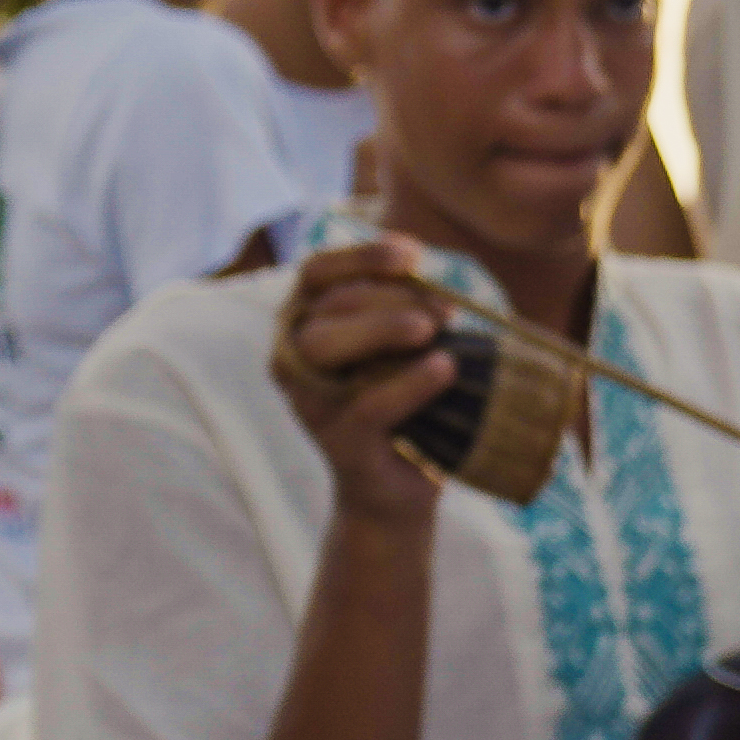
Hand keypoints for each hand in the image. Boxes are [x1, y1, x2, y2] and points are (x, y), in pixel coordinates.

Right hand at [266, 241, 466, 531]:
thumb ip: (409, 304)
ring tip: (435, 330)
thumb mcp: (406, 342)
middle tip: (443, 312)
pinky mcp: (340, 444)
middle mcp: (296, 362)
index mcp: (308, 326)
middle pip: (328, 305)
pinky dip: (409, 381)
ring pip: (325, 345)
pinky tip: (444, 368)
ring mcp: (311, 404)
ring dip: (385, 327)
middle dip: (390, 297)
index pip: (315, 272)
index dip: (360, 256)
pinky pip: (367, 404)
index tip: (413, 254)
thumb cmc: (407, 395)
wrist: (401, 484)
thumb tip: (434, 274)